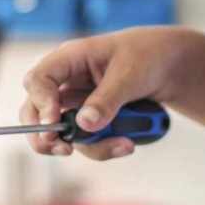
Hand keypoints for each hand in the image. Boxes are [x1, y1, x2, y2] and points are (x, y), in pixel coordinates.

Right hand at [19, 26, 195, 160]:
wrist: (169, 66)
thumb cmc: (148, 55)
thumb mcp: (130, 74)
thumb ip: (107, 99)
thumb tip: (84, 124)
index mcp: (70, 58)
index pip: (38, 80)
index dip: (40, 104)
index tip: (54, 126)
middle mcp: (67, 82)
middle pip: (35, 111)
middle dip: (46, 135)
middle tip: (64, 150)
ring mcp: (77, 103)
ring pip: (64, 134)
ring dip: (91, 146)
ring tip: (124, 144)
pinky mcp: (90, 120)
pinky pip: (86, 141)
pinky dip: (104, 147)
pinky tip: (126, 143)